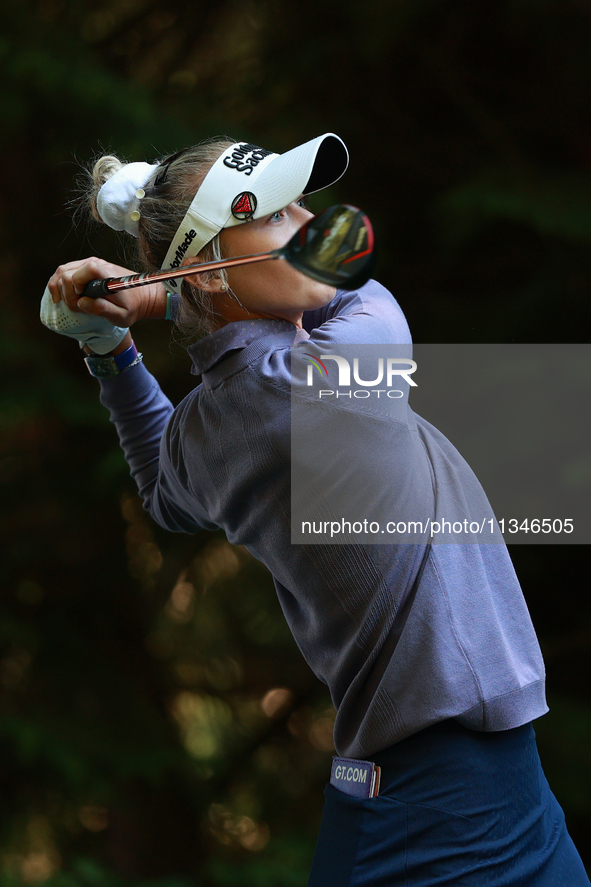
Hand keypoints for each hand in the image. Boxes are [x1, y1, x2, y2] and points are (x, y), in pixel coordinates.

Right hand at [47, 257, 166, 326]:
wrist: (144, 296)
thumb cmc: (133, 307)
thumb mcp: (122, 315)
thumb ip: (103, 309)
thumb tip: (82, 303)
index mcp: (106, 275)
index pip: (81, 272)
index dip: (74, 287)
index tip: (80, 302)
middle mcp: (97, 264)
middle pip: (66, 272)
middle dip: (66, 292)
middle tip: (76, 307)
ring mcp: (91, 264)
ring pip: (63, 269)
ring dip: (59, 287)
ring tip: (65, 302)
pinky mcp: (88, 267)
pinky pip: (66, 270)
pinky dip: (60, 283)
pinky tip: (61, 296)